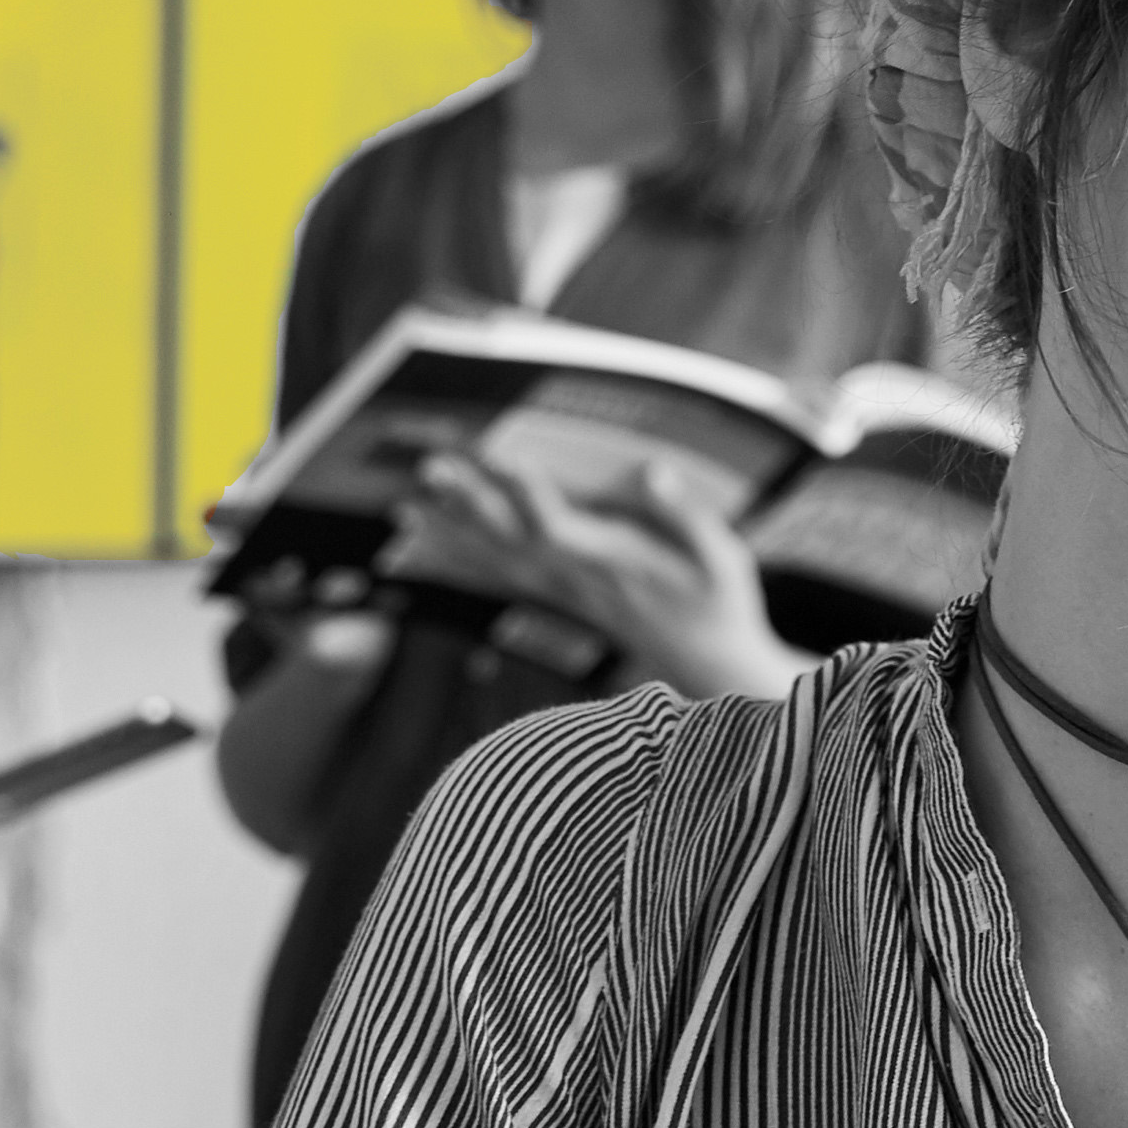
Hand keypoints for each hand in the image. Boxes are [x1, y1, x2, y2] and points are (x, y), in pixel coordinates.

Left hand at [389, 446, 808, 700]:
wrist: (711, 668)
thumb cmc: (721, 605)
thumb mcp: (723, 560)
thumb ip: (685, 515)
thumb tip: (652, 469)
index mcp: (618, 563)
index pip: (564, 529)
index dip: (531, 495)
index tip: (503, 458)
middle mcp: (580, 580)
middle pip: (514, 540)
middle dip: (470, 504)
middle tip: (431, 468)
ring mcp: (563, 592)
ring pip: (496, 562)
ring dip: (449, 534)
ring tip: (403, 508)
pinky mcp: (556, 596)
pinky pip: (496, 580)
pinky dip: (453, 565)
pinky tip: (416, 550)